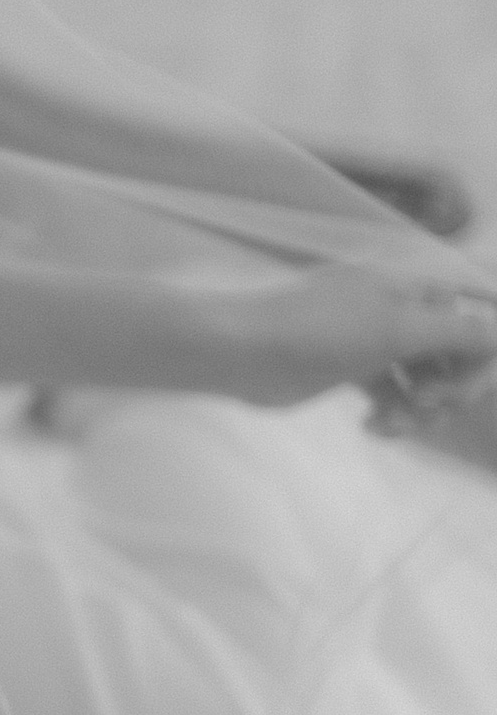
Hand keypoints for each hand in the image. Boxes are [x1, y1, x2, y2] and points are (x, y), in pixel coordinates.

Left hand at [208, 266, 496, 408]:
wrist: (241, 350)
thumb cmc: (320, 330)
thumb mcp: (400, 328)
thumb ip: (461, 331)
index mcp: (417, 285)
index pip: (478, 317)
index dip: (481, 358)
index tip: (457, 388)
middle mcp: (402, 308)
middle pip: (458, 353)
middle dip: (451, 388)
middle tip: (424, 404)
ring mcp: (377, 340)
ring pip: (427, 380)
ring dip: (421, 410)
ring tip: (392, 424)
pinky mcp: (352, 371)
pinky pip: (394, 396)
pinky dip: (393, 415)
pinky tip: (372, 429)